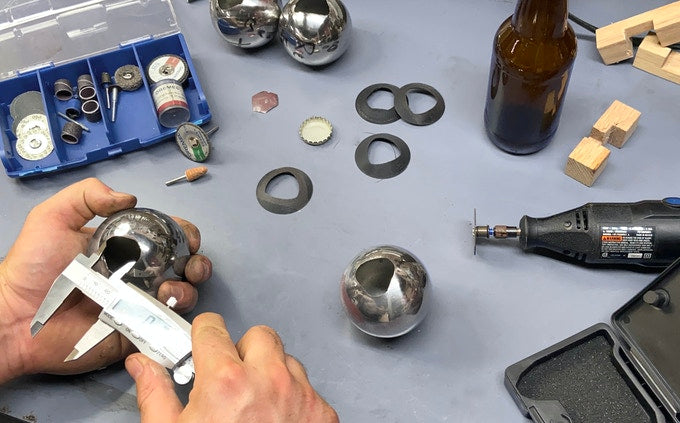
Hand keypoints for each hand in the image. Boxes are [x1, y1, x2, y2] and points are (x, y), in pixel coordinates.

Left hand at [0, 178, 211, 382]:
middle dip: (197, 263)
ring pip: (181, 296)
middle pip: (183, 266)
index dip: (183, 234)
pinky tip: (163, 309)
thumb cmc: (32, 269)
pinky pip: (165, 326)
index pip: (165, 237)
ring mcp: (138, 304)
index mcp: (124, 247)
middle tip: (191, 267)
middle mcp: (136, 275)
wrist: (14, 320)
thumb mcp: (52, 219)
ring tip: (169, 291)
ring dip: (187, 290)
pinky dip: (175, 319)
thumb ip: (86, 196)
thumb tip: (130, 197)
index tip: (187, 238)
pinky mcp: (135, 331)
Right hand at [126, 313, 338, 422]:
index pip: (213, 328)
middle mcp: (268, 381)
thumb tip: (142, 366)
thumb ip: (156, 394)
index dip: (203, 335)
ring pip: (286, 360)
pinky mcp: (323, 414)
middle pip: (259, 336)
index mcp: (226, 382)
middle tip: (230, 377)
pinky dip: (293, 398)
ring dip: (271, 373)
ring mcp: (301, 396)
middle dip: (242, 350)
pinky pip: (308, 388)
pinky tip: (276, 421)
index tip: (202, 342)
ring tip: (254, 405)